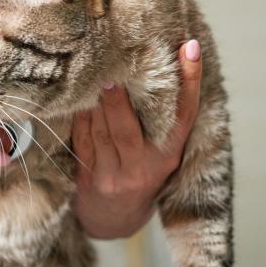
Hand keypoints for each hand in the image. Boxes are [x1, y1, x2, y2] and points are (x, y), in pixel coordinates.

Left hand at [71, 40, 202, 238]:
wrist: (114, 219)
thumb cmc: (140, 172)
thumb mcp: (160, 151)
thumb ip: (161, 118)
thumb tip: (164, 59)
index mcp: (169, 154)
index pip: (184, 114)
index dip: (189, 81)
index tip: (189, 47)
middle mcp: (145, 167)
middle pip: (130, 130)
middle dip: (119, 101)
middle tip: (112, 72)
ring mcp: (116, 176)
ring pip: (102, 135)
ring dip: (94, 105)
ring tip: (90, 76)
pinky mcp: (91, 179)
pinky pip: (83, 142)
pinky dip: (79, 119)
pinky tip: (75, 100)